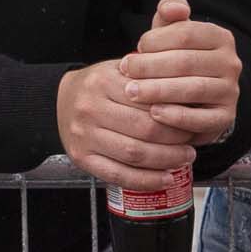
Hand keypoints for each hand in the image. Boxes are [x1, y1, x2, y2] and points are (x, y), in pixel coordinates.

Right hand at [56, 58, 199, 195]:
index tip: (193, 121)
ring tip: (183, 159)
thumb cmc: (97, 87)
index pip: (150, 102)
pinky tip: (164, 179)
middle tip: (192, 143)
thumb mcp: (118, 70)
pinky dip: (145, 180)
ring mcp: (84, 135)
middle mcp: (90, 108)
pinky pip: (118, 175)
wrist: (58, 100)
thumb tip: (189, 98)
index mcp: (103, 82)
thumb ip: (147, 79)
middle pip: (145, 129)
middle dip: (176, 140)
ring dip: (165, 160)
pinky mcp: (81, 158)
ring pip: (134, 154)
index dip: (177, 115)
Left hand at [114, 0, 242, 146]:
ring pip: (194, 89)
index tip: (135, 47)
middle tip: (125, 71)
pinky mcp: (225, 118)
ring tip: (131, 92)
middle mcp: (231, 63)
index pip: (185, 33)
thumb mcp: (170, 33)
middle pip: (187, 61)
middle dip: (150, 66)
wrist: (192, 98)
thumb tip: (172, 7)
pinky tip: (153, 113)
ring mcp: (230, 91)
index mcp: (220, 37)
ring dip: (158, 90)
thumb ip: (168, 14)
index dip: (156, 39)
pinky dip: (176, 116)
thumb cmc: (174, 58)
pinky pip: (202, 119)